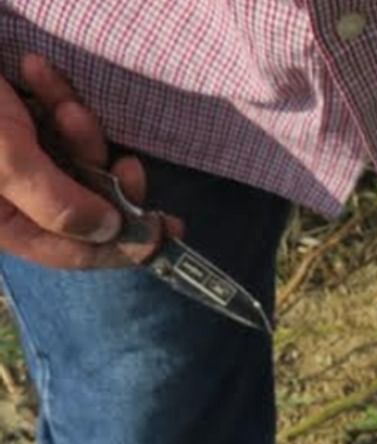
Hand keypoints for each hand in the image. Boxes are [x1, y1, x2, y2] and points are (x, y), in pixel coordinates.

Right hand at [0, 54, 159, 267]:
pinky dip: (56, 96)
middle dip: (105, 178)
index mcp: (2, 222)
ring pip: (77, 157)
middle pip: (84, 204)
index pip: (72, 250)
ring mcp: (12, 158)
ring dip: (80, 129)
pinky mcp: (14, 121)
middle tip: (127, 162)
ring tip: (60, 101)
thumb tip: (109, 233)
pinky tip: (35, 70)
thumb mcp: (5, 159)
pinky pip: (55, 119)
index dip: (125, 247)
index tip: (169, 235)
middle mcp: (8, 197)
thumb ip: (57, 201)